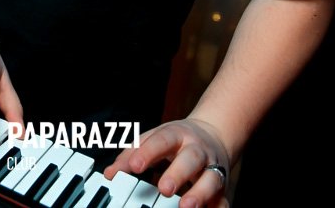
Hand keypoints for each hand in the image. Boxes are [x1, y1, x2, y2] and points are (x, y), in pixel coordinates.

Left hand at [106, 118, 231, 207]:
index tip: (134, 167)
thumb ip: (133, 153)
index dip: (148, 152)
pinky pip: (224, 199)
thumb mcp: (155, 138)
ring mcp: (213, 167)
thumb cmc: (178, 139)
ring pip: (211, 179)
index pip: (162, 140)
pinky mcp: (223, 186)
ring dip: (200, 193)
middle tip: (163, 189)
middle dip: (178, 173)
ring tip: (186, 205)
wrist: (215, 133)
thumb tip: (111, 173)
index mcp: (178, 135)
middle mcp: (198, 150)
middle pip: (190, 159)